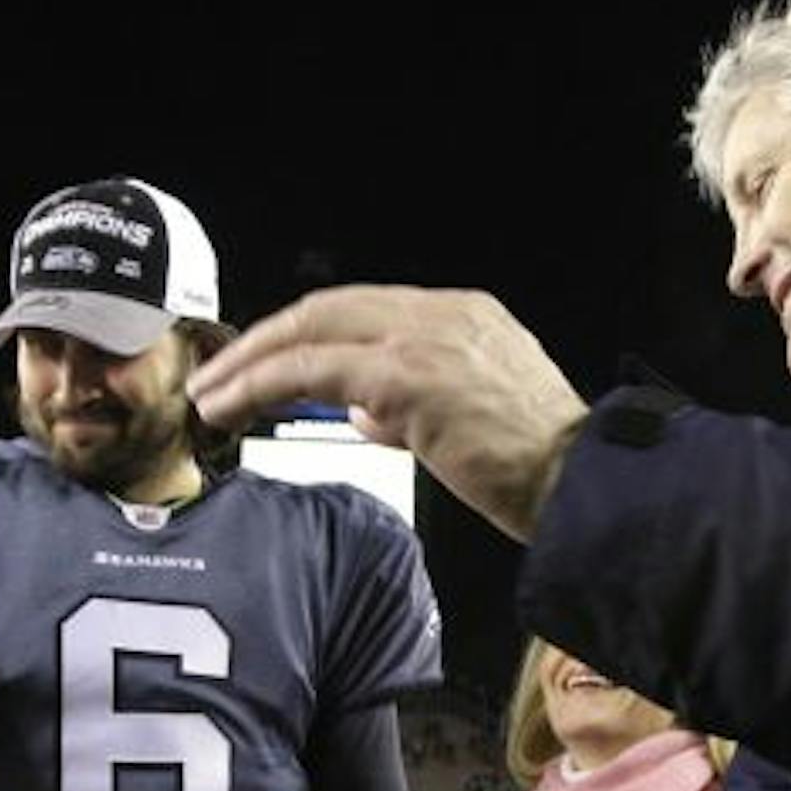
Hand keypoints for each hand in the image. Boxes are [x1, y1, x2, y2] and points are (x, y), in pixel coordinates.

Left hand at [186, 286, 590, 541]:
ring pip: (310, 331)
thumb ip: (410, 405)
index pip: (362, 310)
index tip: (267, 362)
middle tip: (219, 372)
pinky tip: (233, 406)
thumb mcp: (470, 418)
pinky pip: (311, 371)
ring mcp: (423, 339)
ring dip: (251, 362)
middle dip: (265, 339)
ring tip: (212, 394)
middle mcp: (441, 313)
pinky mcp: (405, 377)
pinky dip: (262, 385)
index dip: (305, 333)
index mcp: (462, 316)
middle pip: (326, 307)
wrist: (578, 483)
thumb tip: (360, 411)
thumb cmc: (537, 467)